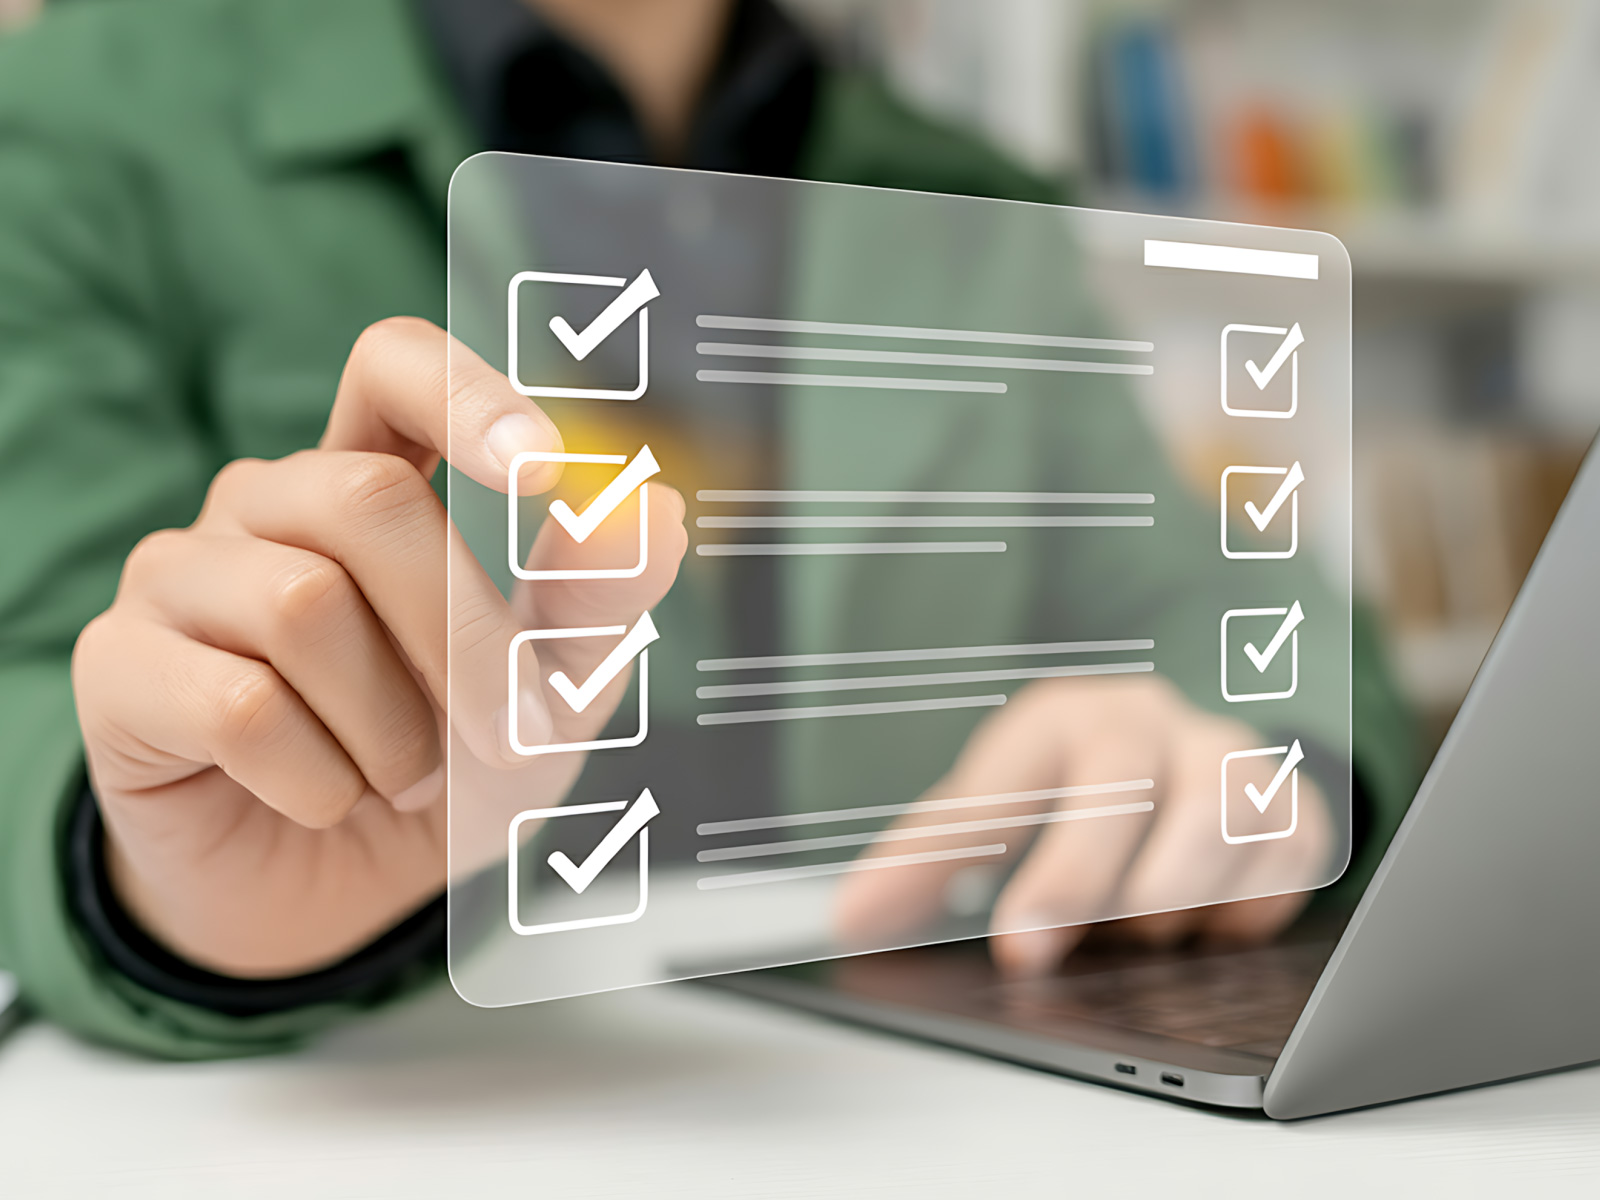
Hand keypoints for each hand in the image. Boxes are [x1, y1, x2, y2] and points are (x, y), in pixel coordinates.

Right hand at [72, 317, 686, 977]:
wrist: (335, 889)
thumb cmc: (445, 768)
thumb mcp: (549, 696)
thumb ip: (597, 604)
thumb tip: (655, 510)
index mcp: (373, 479)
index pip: (392, 364)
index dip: (463, 394)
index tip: (542, 470)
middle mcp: (268, 504)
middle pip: (366, 499)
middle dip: (461, 638)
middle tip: (500, 738)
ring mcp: (181, 574)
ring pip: (301, 601)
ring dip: (387, 725)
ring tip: (391, 770)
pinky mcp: (120, 665)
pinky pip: (237, 705)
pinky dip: (315, 779)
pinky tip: (317, 796)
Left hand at [832, 675, 1331, 976]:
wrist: (1167, 746)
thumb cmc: (1063, 786)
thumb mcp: (990, 807)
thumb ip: (925, 861)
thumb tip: (851, 920)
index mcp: (1055, 720)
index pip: (1015, 779)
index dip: (999, 861)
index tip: (1010, 945)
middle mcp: (1143, 720)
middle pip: (1121, 786)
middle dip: (1081, 880)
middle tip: (1038, 954)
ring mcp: (1223, 751)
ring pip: (1220, 816)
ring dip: (1174, 896)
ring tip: (1136, 935)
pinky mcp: (1291, 797)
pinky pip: (1290, 853)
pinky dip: (1249, 907)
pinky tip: (1209, 927)